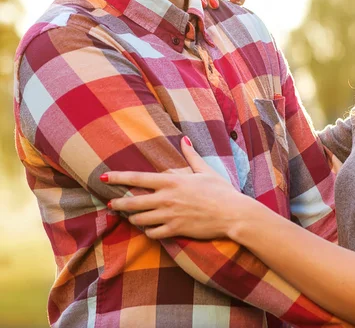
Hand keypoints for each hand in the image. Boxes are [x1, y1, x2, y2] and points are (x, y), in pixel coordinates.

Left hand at [105, 137, 246, 239]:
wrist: (232, 214)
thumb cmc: (221, 190)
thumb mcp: (205, 170)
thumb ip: (191, 156)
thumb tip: (184, 140)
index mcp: (172, 181)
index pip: (138, 178)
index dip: (119, 177)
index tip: (104, 177)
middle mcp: (166, 199)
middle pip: (133, 202)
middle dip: (119, 204)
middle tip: (111, 204)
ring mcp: (169, 216)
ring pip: (140, 220)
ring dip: (134, 218)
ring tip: (133, 217)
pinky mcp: (175, 230)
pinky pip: (153, 233)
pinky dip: (149, 231)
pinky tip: (150, 228)